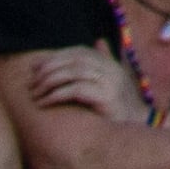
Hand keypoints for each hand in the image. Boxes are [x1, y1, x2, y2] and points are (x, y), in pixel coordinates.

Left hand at [9, 49, 128, 119]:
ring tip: (35, 93)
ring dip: (50, 81)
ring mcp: (111, 82)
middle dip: (49, 68)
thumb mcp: (113, 81)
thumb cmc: (121, 106)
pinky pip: (77, 90)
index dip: (56, 57)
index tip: (35, 66)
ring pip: (75, 72)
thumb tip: (99, 40)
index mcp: (111, 64)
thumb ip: (105, 62)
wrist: (138, 128)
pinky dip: (57, 94)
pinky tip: (45, 102)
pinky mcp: (107, 97)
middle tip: (31, 82)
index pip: (80, 52)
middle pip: (75, 60)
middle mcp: (112, 69)